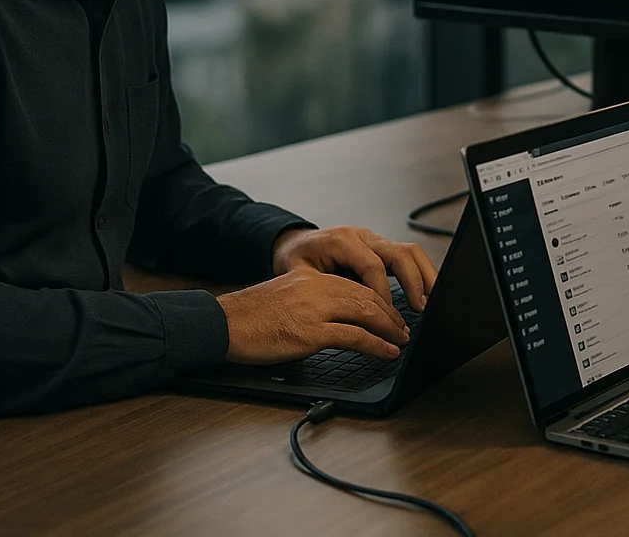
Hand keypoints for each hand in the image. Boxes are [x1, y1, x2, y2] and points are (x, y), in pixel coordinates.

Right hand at [216, 268, 411, 365]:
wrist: (225, 323)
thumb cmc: (251, 317)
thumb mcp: (287, 297)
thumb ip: (312, 301)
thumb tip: (336, 319)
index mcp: (312, 277)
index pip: (356, 285)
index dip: (380, 301)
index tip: (391, 314)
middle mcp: (317, 287)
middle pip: (367, 298)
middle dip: (391, 315)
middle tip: (403, 329)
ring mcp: (316, 309)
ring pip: (366, 314)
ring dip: (389, 330)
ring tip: (400, 341)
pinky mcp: (311, 332)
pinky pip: (354, 337)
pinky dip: (376, 345)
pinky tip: (387, 352)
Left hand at [272, 226, 438, 310]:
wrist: (295, 243)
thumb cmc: (295, 260)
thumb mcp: (297, 274)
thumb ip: (318, 290)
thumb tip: (337, 313)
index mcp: (341, 241)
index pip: (372, 266)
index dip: (383, 293)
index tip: (386, 317)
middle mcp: (362, 236)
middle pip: (399, 253)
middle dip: (412, 282)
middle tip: (419, 308)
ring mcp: (374, 240)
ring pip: (410, 251)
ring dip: (424, 276)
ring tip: (430, 301)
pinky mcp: (381, 247)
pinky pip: (408, 255)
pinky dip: (420, 273)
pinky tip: (425, 293)